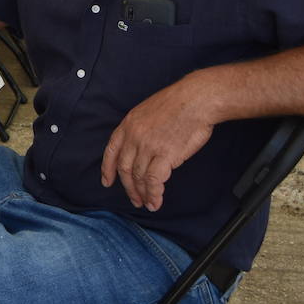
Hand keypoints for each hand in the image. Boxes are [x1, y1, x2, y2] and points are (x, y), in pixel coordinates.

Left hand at [99, 76, 215, 212]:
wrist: (196, 99)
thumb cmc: (179, 104)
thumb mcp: (148, 111)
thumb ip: (140, 130)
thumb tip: (142, 150)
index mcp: (128, 124)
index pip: (111, 151)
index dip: (107, 169)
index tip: (107, 181)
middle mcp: (134, 136)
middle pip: (125, 168)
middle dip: (128, 187)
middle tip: (134, 199)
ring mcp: (148, 146)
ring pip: (138, 177)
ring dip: (143, 194)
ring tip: (148, 204)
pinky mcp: (164, 155)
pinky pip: (153, 180)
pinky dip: (154, 194)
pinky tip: (156, 202)